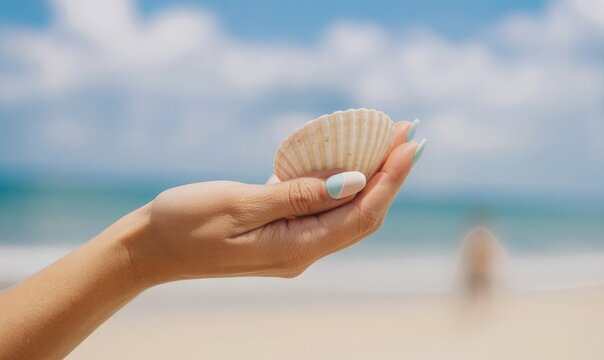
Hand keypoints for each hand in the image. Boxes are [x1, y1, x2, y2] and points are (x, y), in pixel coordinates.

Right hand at [127, 121, 423, 284]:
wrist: (149, 249)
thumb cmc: (186, 223)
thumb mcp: (239, 204)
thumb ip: (299, 195)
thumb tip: (355, 181)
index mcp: (296, 248)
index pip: (361, 212)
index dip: (391, 178)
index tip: (411, 143)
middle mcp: (302, 252)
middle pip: (362, 212)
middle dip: (390, 174)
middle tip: (410, 133)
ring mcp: (292, 244)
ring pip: (345, 210)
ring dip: (370, 177)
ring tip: (388, 142)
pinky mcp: (281, 233)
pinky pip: (322, 208)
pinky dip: (339, 183)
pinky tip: (347, 160)